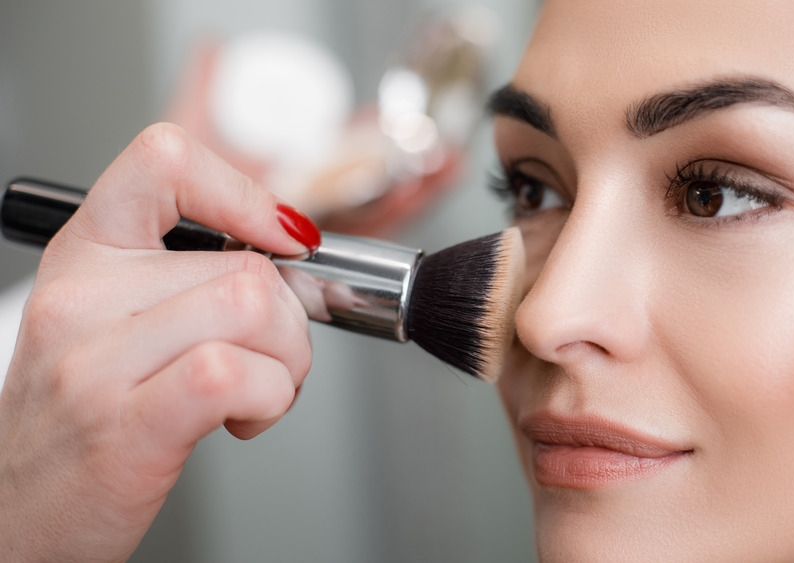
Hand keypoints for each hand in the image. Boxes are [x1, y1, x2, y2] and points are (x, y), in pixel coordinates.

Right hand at [0, 123, 314, 560]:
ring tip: (259, 391)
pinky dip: (272, 398)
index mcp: (85, 255)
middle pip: (247, 264)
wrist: (20, 516)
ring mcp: (97, 362)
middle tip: (270, 360)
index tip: (284, 237)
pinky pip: (236, 373)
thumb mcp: (116, 322)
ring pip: (254, 308)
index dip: (246, 192)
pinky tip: (245, 418)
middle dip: (291, 322)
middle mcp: (82, 297)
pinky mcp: (126, 426)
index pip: (164, 160)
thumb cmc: (83, 421)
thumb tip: (287, 250)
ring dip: (289, 361)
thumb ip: (189, 276)